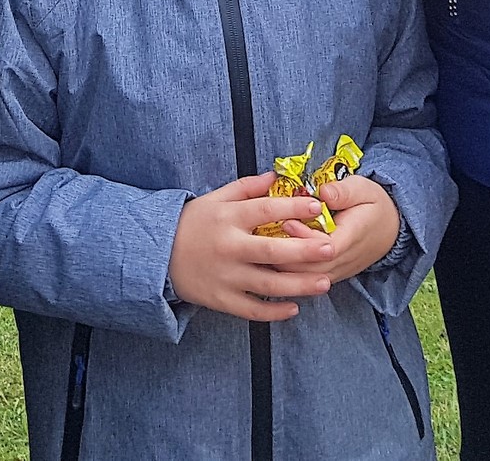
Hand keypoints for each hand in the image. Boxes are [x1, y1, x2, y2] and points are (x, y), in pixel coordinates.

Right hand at [168, 173, 334, 321]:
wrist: (158, 255)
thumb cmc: (192, 223)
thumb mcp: (215, 198)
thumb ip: (246, 187)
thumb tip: (275, 176)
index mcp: (228, 219)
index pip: (266, 210)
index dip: (293, 207)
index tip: (317, 206)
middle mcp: (229, 248)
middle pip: (273, 252)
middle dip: (305, 251)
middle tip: (331, 248)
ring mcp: (226, 277)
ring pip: (268, 285)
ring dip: (299, 285)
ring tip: (325, 282)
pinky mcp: (221, 300)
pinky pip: (252, 310)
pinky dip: (274, 312)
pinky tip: (294, 308)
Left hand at [274, 171, 399, 285]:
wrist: (390, 228)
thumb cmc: (373, 205)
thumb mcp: (363, 189)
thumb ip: (343, 191)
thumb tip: (323, 192)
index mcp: (353, 238)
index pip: (325, 248)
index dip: (304, 238)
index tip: (287, 221)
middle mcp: (344, 260)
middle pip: (310, 269)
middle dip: (286, 255)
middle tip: (267, 236)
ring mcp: (337, 271)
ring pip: (306, 279)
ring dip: (285, 266)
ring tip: (266, 246)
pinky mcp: (330, 275)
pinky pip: (308, 280)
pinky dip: (290, 271)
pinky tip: (274, 257)